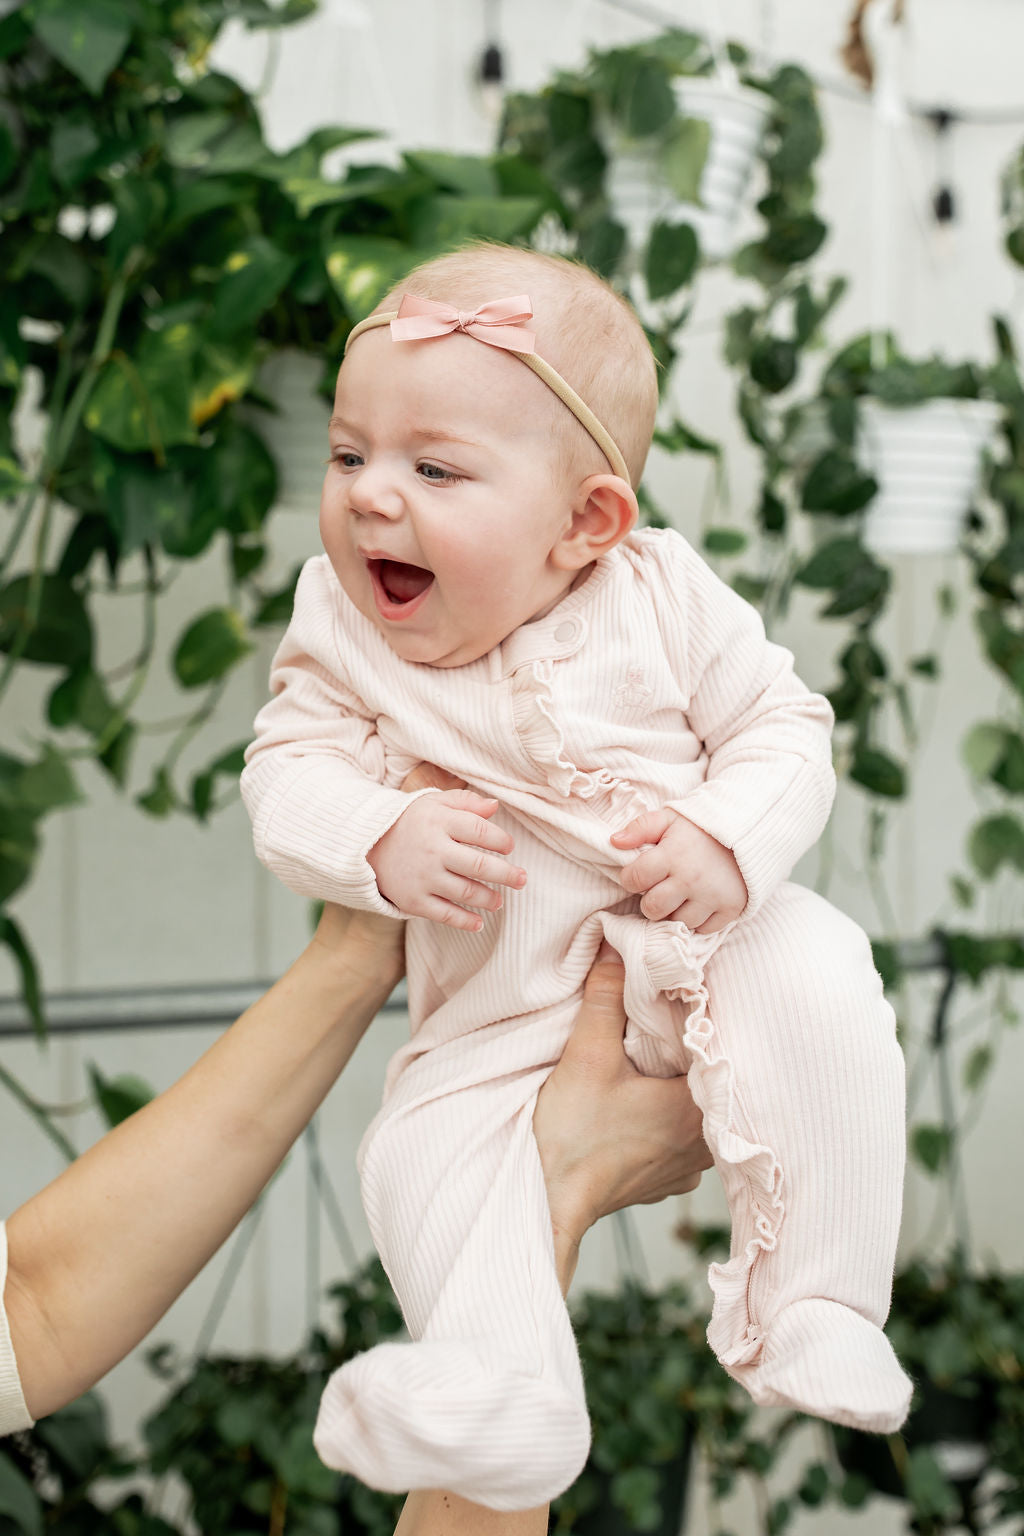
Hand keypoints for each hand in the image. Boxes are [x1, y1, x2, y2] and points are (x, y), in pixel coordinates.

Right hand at [368, 784, 526, 931]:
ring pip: (466, 892)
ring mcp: (422, 877)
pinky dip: (465, 921)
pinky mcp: (413, 900)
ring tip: (499, 901)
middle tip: (522, 879)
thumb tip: (496, 806)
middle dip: (507, 874)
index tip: (509, 847)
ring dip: (489, 899)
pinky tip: (479, 922)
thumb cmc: (409, 822)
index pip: (480, 830)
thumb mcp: (433, 803)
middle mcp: (432, 849)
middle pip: (479, 865)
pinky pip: (445, 914)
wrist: (366, 845)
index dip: (501, 840)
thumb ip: (465, 802)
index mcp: (438, 821)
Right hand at [533, 943, 710, 1290]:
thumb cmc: (571, 1136)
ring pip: (692, 1113)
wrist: (546, 1202)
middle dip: (685, 1054)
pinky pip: (676, 1140)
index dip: (698, 1022)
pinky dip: (662, 1120)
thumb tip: (615, 949)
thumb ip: (604, 997)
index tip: (683, 998)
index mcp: (697, 1110)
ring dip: (675, 1090)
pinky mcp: (662, 1182)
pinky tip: (639, 1105)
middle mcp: (703, 1145)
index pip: (713, 1052)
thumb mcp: (586, 1054)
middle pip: (705, 1083)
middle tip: (664, 1024)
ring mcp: (685, 1169)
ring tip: (652, 1063)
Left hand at [611, 806, 746, 933]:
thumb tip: (613, 841)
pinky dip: (699, 920)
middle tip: (661, 888)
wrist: (750, 830)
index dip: (631, 878)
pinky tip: (699, 902)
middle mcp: (691, 879)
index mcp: (673, 855)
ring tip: (681, 894)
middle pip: (653, 909)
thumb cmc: (702, 826)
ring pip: (677, 922)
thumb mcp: (670, 818)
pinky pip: (704, 929)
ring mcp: (712, 896)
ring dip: (675, 912)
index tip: (639, 874)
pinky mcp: (731, 908)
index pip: (634, 879)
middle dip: (650, 901)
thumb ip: (640, 827)